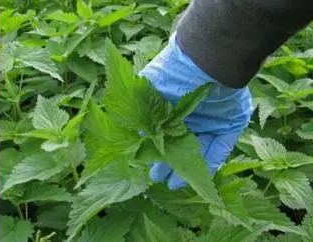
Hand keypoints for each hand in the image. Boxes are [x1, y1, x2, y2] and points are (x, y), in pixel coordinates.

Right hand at [138, 33, 253, 189]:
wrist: (207, 61)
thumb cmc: (173, 73)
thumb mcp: (146, 90)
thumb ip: (140, 112)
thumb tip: (134, 135)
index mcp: (170, 103)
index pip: (161, 131)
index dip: (153, 149)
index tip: (144, 163)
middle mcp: (191, 112)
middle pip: (179, 143)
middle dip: (168, 162)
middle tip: (157, 178)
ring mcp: (211, 119)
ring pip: (199, 148)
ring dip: (188, 167)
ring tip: (174, 185)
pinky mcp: (231, 123)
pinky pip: (221, 146)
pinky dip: (211, 161)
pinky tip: (200, 176)